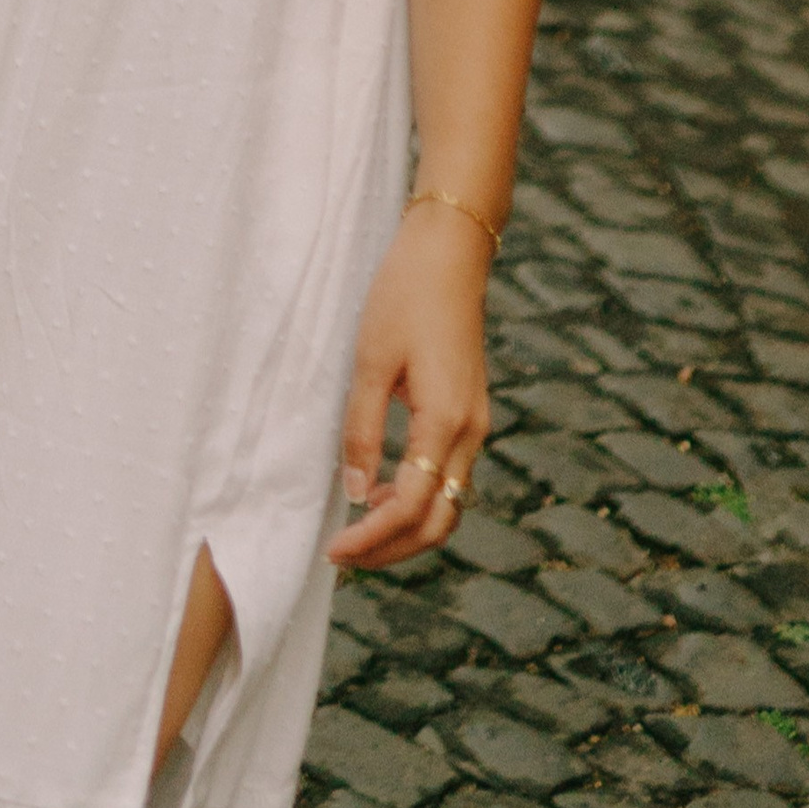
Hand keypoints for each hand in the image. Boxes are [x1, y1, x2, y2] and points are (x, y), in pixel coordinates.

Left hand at [327, 196, 492, 568]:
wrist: (448, 252)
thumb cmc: (404, 295)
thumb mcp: (371, 359)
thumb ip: (363, 428)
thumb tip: (355, 493)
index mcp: (446, 421)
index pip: (413, 508)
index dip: (373, 539)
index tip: (334, 551)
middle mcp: (470, 432)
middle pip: (439, 521)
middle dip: (392, 549)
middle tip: (343, 555)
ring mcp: (475, 424)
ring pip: (447, 503)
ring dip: (404, 526)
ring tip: (355, 528)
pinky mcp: (468, 412)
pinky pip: (446, 475)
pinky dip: (416, 497)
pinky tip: (379, 489)